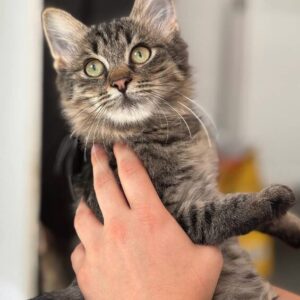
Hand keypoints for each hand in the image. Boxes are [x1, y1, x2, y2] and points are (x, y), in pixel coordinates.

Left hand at [71, 144, 222, 299]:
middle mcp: (121, 227)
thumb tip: (209, 234)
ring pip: (83, 214)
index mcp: (150, 218)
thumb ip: (206, 240)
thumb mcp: (207, 260)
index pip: (133, 174)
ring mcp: (100, 247)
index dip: (125, 155)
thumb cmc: (184, 294)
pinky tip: (89, 244)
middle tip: (95, 152)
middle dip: (99, 163)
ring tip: (86, 199)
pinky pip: (79, 249)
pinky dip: (84, 243)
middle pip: (104, 184)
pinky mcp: (88, 270)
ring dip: (85, 203)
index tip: (119, 145)